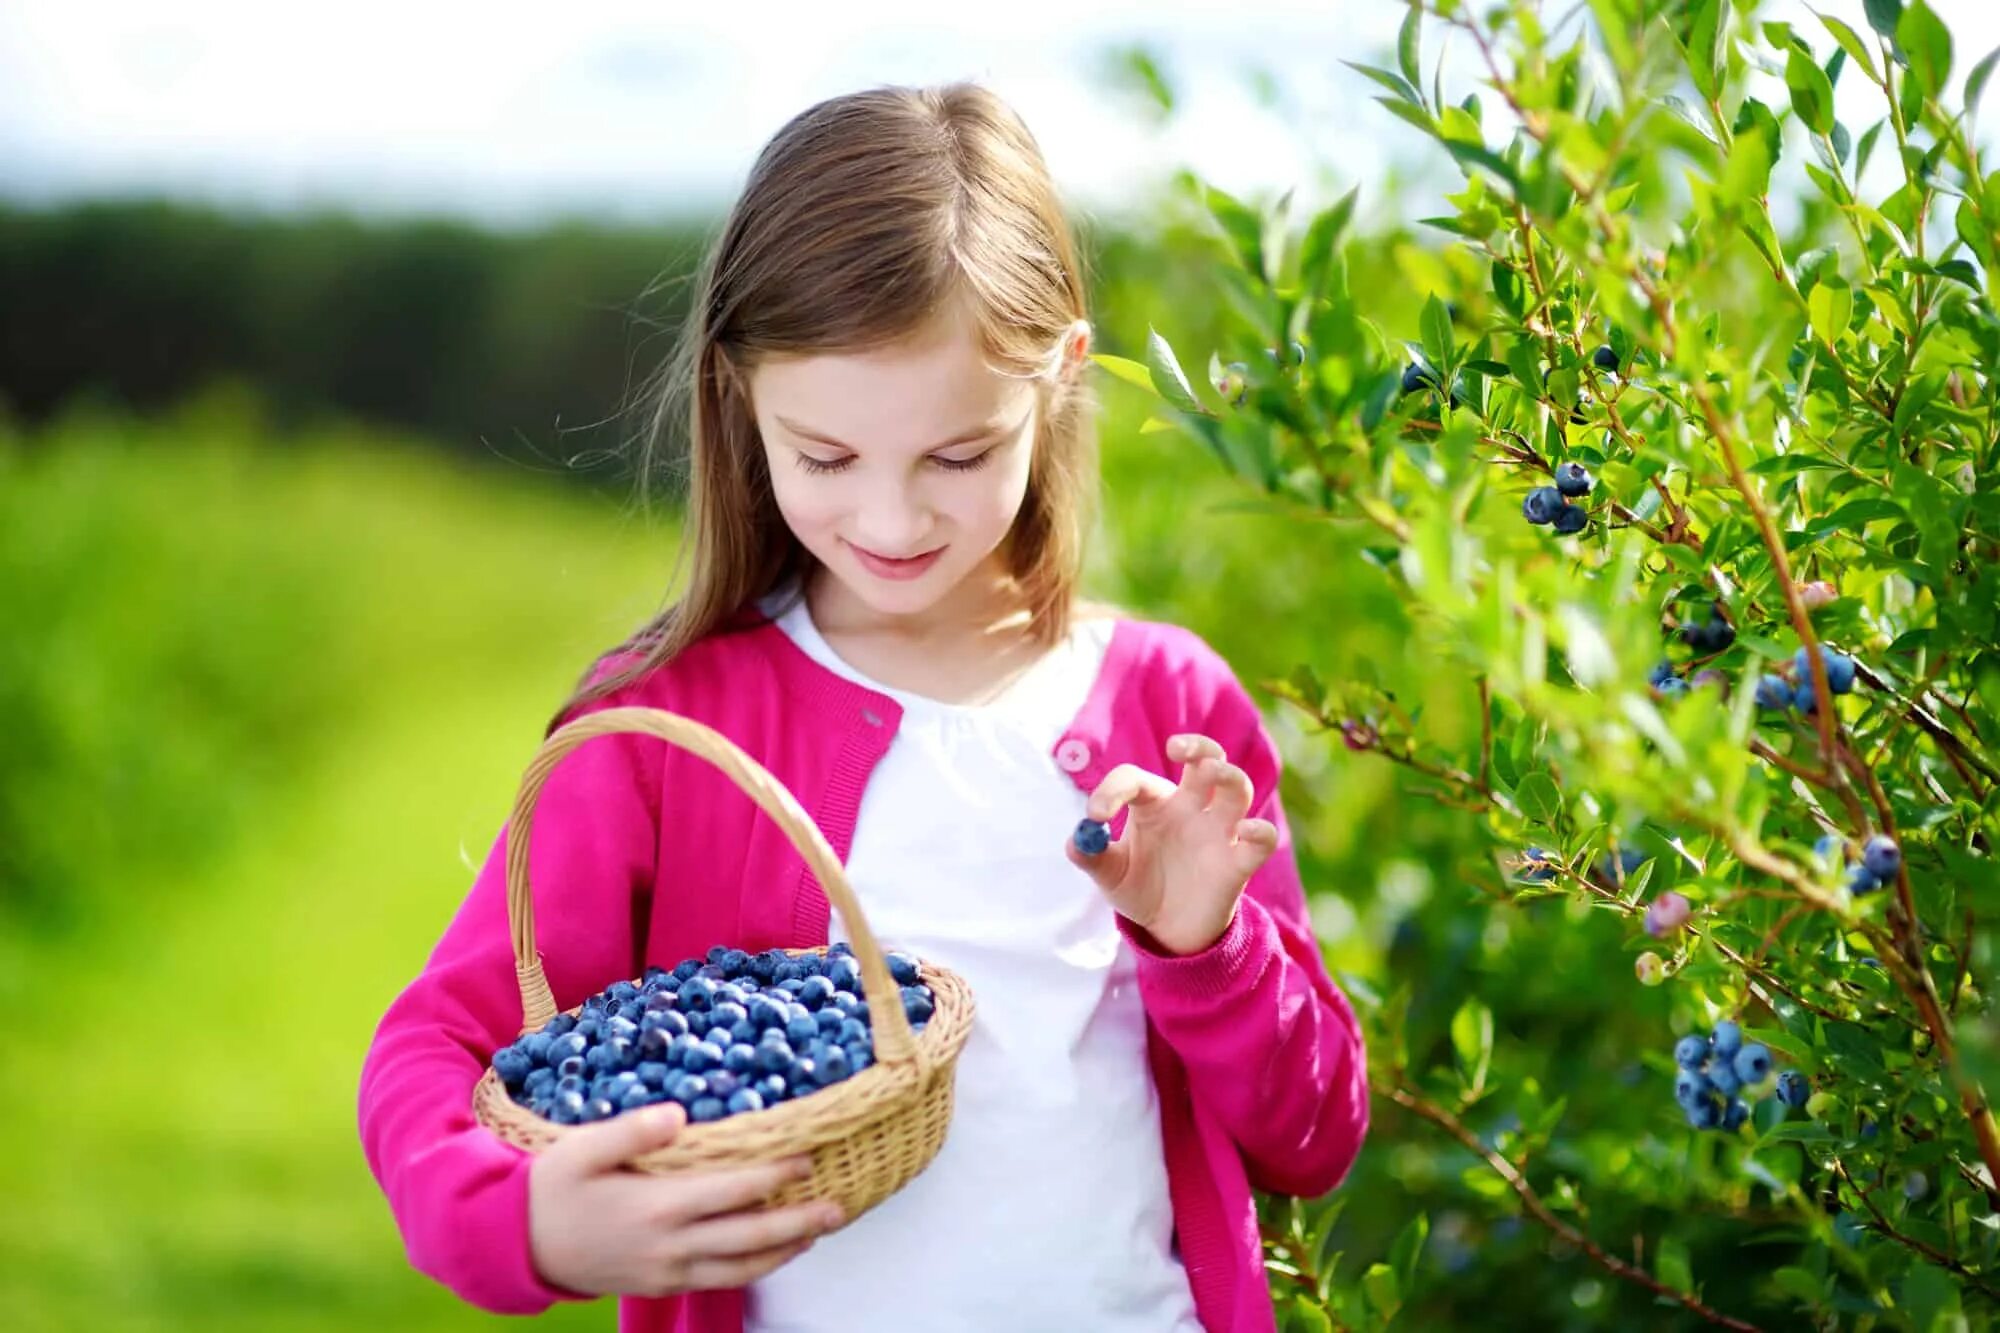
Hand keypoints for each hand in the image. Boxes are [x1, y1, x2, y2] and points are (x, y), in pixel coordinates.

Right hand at [528, 1103, 842, 1297]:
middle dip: (798, 1223)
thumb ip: (632, 1131)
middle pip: (749, 1238)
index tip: (808, 1160)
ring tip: (818, 1231)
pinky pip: (718, 1280)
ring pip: (740, 1268)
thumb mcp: (581, 1149)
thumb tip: (678, 1115)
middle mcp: (669, 1245)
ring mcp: (666, 1270)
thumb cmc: (552, 1189)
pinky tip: (770, 1253)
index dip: (774, 1177)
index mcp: (656, 1206)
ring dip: (784, 1251)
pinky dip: (753, 1269)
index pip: (733, 1191)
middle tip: (839, 1207)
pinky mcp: (660, 1283)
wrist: (517, 1246)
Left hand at [1064, 732, 1278, 955]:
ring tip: (1212, 772)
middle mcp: (1191, 808)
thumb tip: (1075, 842)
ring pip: (1237, 787)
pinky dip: (1259, 832)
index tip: (1096, 814)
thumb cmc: (1140, 888)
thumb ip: (1091, 857)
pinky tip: (1245, 832)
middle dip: (1197, 746)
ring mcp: (1218, 832)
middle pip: (1205, 759)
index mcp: (1155, 804)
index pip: (1136, 780)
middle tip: (1175, 748)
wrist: (1168, 929)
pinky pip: (1261, 839)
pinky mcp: (1238, 862)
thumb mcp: (1110, 875)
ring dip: (1228, 774)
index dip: (1114, 790)